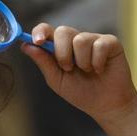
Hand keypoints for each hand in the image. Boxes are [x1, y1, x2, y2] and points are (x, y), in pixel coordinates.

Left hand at [22, 24, 136, 127]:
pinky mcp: (111, 42)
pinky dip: (97, 62)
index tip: (38, 41)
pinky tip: (101, 70)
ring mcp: (94, 40)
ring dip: (82, 62)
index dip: (40, 31)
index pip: (47, 30)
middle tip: (69, 69)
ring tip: (89, 72)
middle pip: (63, 31)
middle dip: (62, 53)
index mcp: (61, 47)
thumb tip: (26, 46)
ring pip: (81, 39)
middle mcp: (76, 40)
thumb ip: (44, 62)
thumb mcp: (57, 80)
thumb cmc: (81, 93)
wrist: (106, 105)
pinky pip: (99, 45)